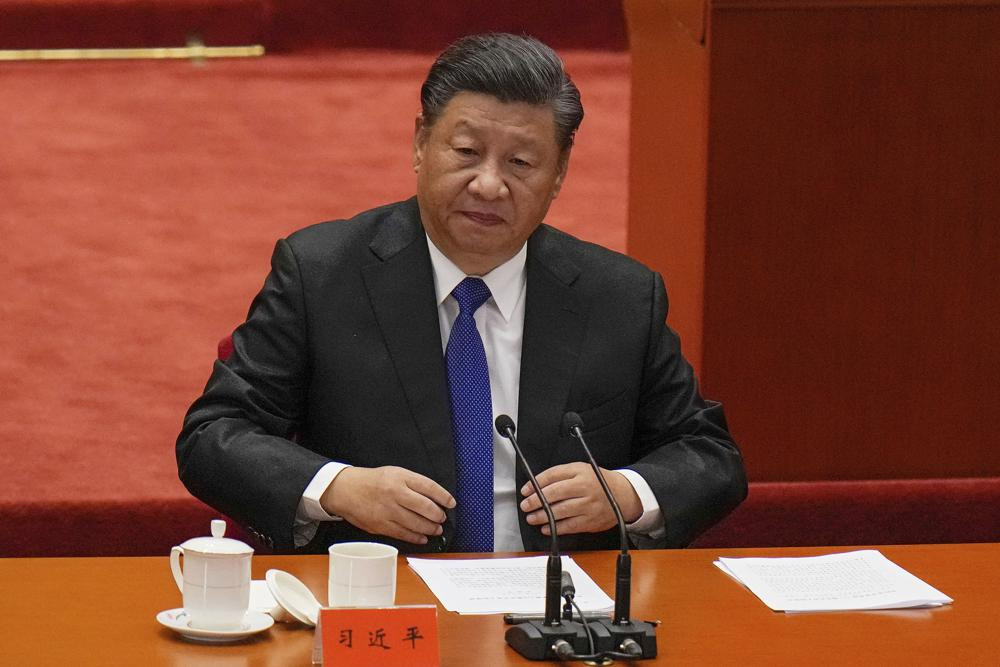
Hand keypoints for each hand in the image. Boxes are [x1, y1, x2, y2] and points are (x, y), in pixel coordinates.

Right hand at [321, 466, 455, 543]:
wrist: (346, 490)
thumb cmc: (374, 481)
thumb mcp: (395, 473)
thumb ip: (414, 483)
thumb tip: (436, 497)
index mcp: (400, 478)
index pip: (429, 487)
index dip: (443, 496)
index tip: (451, 502)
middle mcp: (395, 493)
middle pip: (424, 507)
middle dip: (438, 515)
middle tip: (442, 518)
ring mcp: (387, 511)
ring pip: (415, 523)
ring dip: (430, 528)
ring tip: (436, 529)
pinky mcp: (380, 525)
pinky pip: (403, 533)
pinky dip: (416, 537)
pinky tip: (422, 537)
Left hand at [519, 463, 642, 535]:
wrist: (623, 495)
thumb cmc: (598, 482)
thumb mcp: (581, 469)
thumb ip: (560, 475)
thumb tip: (536, 485)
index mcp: (580, 472)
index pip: (553, 476)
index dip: (536, 483)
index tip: (526, 490)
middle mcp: (585, 487)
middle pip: (555, 493)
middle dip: (536, 500)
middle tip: (526, 505)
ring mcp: (588, 505)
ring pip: (561, 511)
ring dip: (542, 516)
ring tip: (532, 517)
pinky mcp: (591, 521)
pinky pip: (570, 526)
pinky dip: (556, 528)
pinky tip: (546, 528)